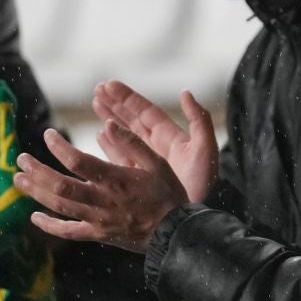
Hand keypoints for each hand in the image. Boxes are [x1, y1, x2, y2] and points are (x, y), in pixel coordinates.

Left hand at [13, 127, 188, 253]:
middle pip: (60, 186)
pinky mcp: (98, 235)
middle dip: (37, 172)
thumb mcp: (157, 162)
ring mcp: (98, 220)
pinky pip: (69, 232)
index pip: (77, 160)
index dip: (58, 147)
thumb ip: (132, 142)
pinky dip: (49, 225)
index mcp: (115, 179)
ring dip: (36, 193)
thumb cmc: (168, 195)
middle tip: (20, 159)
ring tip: (19, 180)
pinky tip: (34, 217)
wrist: (175, 234)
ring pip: (59, 207)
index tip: (48, 136)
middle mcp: (102, 201)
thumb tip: (107, 124)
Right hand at [91, 82, 217, 202]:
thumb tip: (186, 93)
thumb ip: (199, 120)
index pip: (145, 111)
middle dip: (115, 104)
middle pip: (132, 119)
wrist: (194, 215)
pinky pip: (121, 155)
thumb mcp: (205, 149)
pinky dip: (110, 144)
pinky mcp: (139, 176)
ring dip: (110, 118)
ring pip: (124, 134)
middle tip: (97, 89)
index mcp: (169, 136)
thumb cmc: (203, 183)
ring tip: (95, 103)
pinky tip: (100, 135)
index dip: (127, 97)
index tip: (109, 84)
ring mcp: (147, 160)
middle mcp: (156, 145)